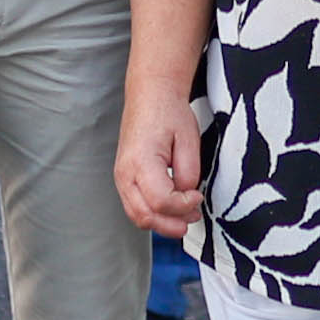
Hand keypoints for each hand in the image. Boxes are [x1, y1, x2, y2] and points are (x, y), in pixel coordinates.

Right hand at [115, 84, 203, 237]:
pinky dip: (153, 214)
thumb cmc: (169, 112)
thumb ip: (189, 172)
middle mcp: (125, 172)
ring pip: (137, 216)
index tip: (198, 197)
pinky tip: (172, 210)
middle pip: (144, 216)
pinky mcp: (123, 178)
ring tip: (185, 217)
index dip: (183, 206)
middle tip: (194, 216)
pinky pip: (135, 206)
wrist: (150, 95)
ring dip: (162, 223)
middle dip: (172, 223)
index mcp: (141, 161)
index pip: (161, 201)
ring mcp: (121, 177)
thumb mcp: (189, 140)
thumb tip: (186, 195)